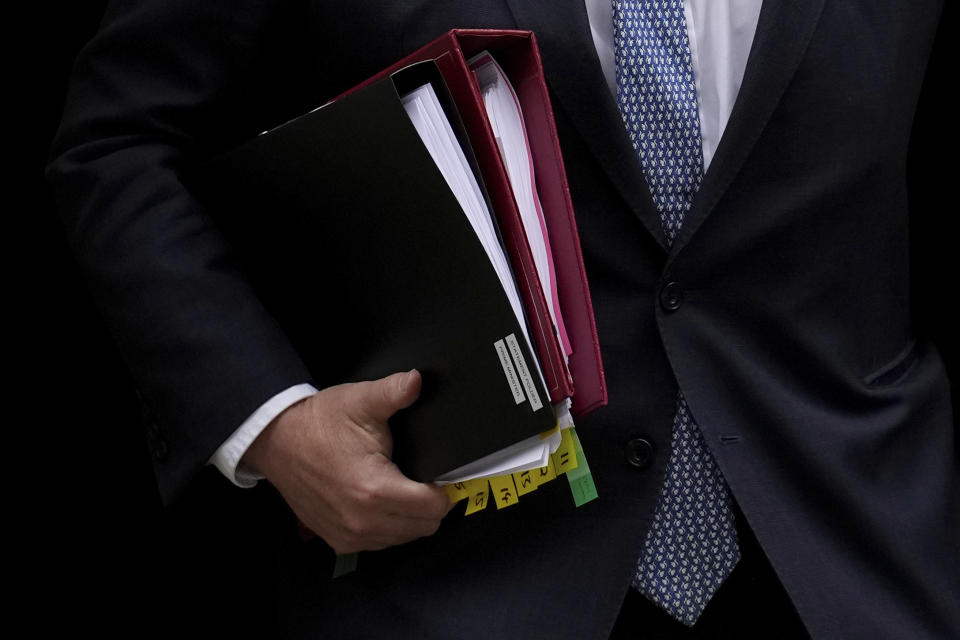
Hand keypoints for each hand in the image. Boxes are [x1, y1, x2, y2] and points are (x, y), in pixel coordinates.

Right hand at [243, 369, 452, 553]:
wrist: (276, 440)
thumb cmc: (319, 421)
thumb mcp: (360, 400)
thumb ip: (394, 391)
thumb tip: (418, 379)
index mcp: (375, 489)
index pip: (434, 507)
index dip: (444, 489)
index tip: (439, 474)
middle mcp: (363, 520)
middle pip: (424, 527)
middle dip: (431, 505)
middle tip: (423, 480)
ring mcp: (349, 535)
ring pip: (404, 538)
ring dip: (411, 518)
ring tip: (403, 489)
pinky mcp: (338, 540)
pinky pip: (380, 543)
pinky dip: (389, 528)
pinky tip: (383, 504)